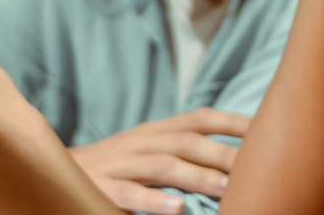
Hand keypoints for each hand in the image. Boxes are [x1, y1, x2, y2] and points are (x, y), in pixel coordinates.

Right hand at [70, 108, 250, 214]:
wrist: (58, 172)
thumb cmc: (121, 163)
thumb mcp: (153, 146)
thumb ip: (187, 146)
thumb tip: (236, 152)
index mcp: (158, 129)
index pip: (201, 118)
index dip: (232, 121)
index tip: (265, 128)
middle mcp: (144, 141)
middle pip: (188, 142)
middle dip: (223, 153)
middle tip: (255, 166)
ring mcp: (123, 164)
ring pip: (165, 166)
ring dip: (198, 177)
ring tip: (226, 188)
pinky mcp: (104, 189)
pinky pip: (131, 195)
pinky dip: (155, 202)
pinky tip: (177, 210)